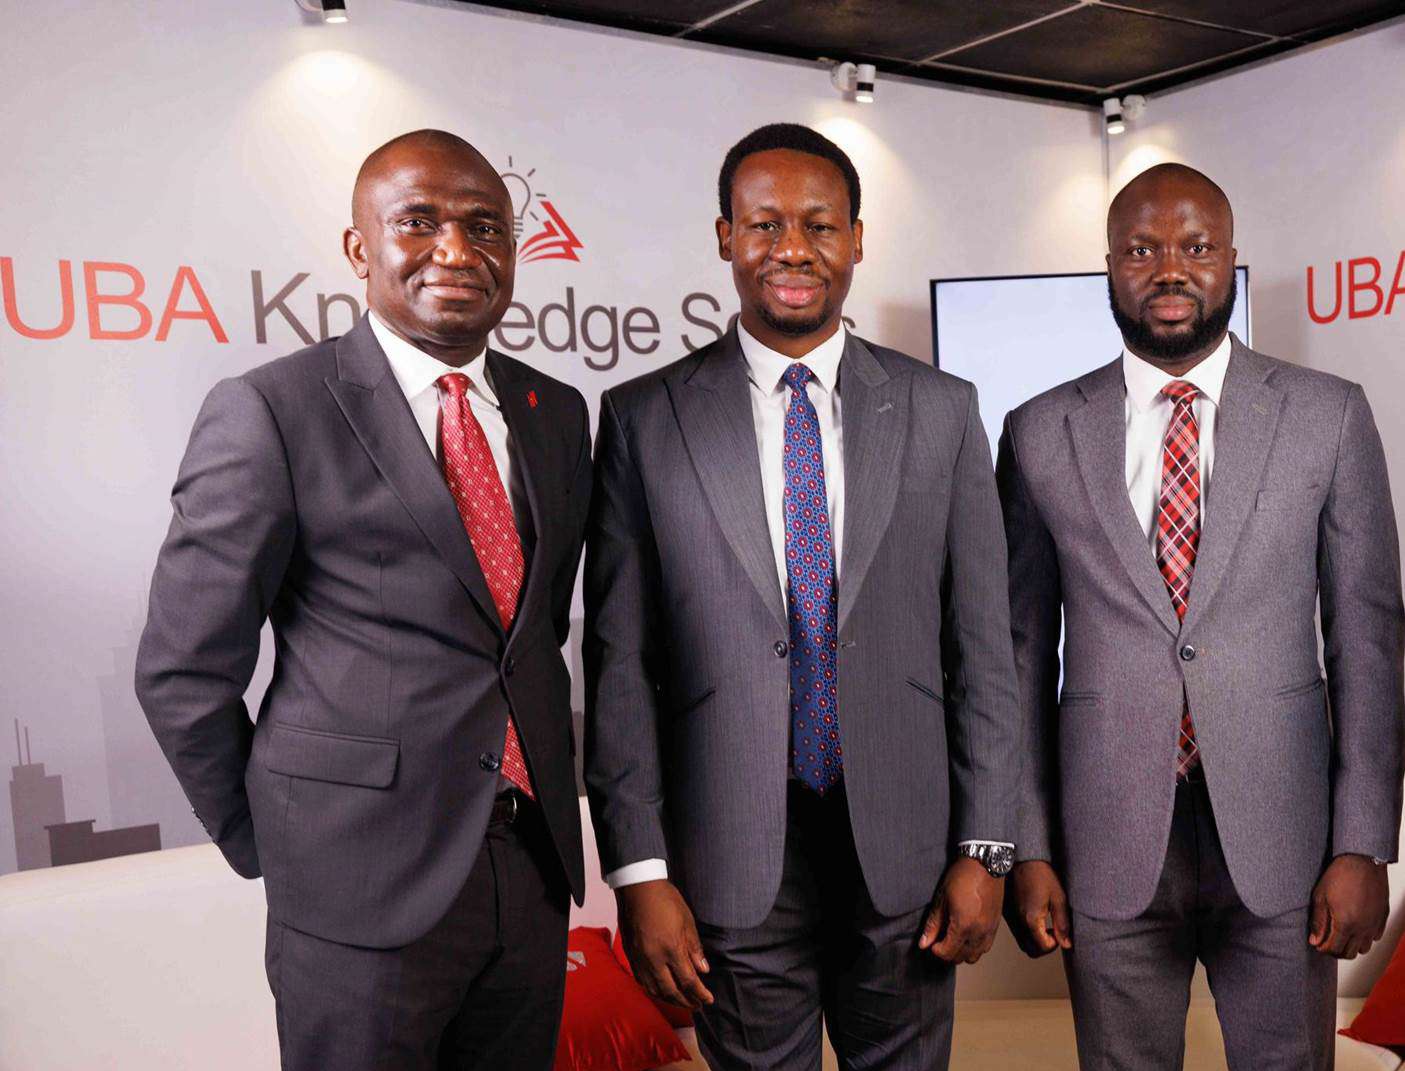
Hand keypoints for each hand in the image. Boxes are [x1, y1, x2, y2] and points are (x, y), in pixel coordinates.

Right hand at [616, 879, 713, 1008]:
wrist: (637, 889)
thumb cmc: (665, 901)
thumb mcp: (687, 921)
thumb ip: (694, 948)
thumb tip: (703, 970)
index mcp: (672, 949)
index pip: (689, 981)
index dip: (700, 993)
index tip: (709, 1000)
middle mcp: (654, 959)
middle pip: (671, 991)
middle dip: (686, 1002)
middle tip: (697, 1006)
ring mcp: (641, 959)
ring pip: (655, 990)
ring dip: (670, 1000)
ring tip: (681, 1002)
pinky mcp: (631, 957)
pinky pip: (642, 982)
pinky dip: (654, 991)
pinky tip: (661, 991)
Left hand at [919, 857, 1003, 963]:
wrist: (985, 864)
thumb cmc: (962, 877)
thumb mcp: (942, 899)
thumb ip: (933, 924)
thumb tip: (924, 943)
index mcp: (963, 925)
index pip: (947, 952)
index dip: (936, 950)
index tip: (932, 943)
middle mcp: (978, 932)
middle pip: (960, 957)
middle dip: (947, 953)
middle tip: (939, 941)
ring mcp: (989, 930)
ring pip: (974, 956)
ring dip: (961, 952)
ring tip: (952, 939)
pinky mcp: (995, 927)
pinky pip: (985, 948)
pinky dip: (974, 948)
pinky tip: (966, 936)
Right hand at [1004, 860, 1071, 957]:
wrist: (1020, 858)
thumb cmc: (1040, 873)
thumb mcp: (1058, 897)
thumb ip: (1063, 923)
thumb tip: (1066, 943)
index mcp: (1031, 920)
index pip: (1044, 948)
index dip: (1055, 944)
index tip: (1059, 932)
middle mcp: (1018, 922)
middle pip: (1031, 951)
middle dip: (1044, 947)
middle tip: (1053, 933)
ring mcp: (1010, 918)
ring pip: (1022, 943)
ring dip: (1034, 941)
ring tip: (1043, 925)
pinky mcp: (1005, 912)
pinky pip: (1015, 931)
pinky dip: (1025, 933)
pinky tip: (1032, 917)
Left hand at [1309, 854, 1388, 958]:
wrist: (1362, 861)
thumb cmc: (1339, 875)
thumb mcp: (1321, 897)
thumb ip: (1318, 922)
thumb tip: (1314, 941)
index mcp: (1345, 924)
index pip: (1334, 949)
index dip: (1322, 948)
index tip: (1317, 942)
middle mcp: (1363, 928)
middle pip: (1349, 954)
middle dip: (1335, 950)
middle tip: (1326, 940)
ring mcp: (1375, 924)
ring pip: (1364, 948)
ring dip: (1351, 945)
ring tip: (1340, 934)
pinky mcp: (1383, 917)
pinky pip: (1375, 937)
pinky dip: (1364, 937)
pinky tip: (1355, 926)